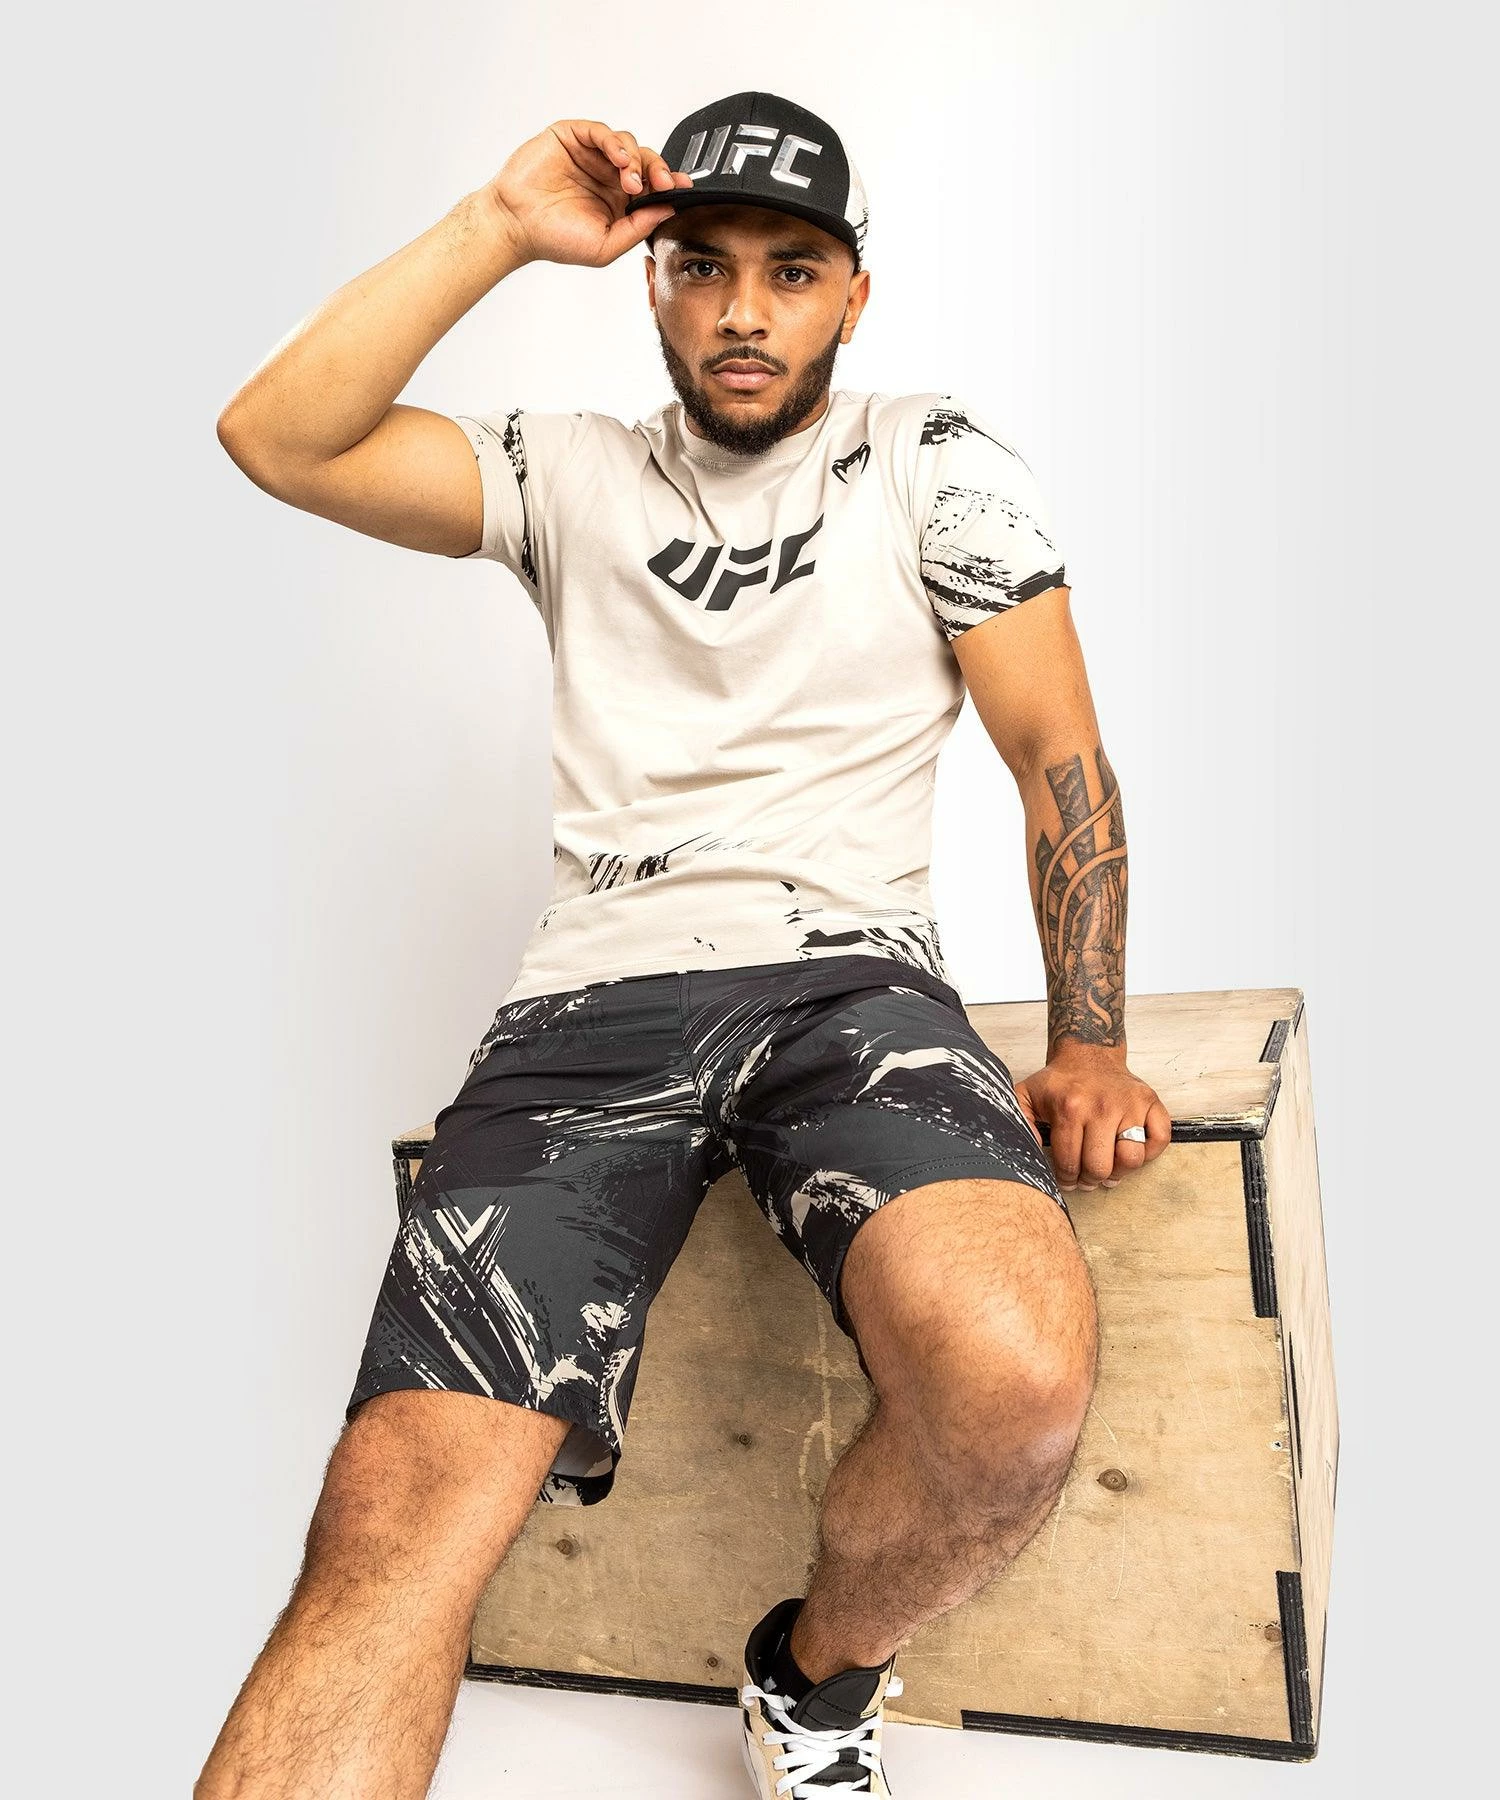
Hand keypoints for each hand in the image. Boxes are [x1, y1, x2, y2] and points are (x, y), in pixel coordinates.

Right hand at [483, 119, 692, 269]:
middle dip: (659, 171)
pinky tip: (620, 160)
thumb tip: (668, 210)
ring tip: (631, 181)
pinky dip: (614, 142)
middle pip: (646, 161)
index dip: (670, 184)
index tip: (685, 187)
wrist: (516, 225)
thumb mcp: (606, 246)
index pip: (652, 187)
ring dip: (637, 160)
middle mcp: (607, 175)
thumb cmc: (555, 239)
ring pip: (627, 144)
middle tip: (663, 184)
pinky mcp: (572, 137)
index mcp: (619, 201)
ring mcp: (590, 155)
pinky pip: (601, 132)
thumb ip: (638, 228)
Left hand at [1013, 1044, 1170, 1191]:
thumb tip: (1029, 1151)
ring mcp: (1130, 1104)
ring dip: (1119, 1172)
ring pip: (1131, 1159)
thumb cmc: (1060, 1082)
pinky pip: (1159, 1140)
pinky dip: (1149, 1153)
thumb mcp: (1027, 1095)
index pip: (1070, 1163)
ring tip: (1108, 1168)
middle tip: (1086, 1177)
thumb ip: (1018, 1121)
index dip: (1066, 1179)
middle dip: (1090, 1180)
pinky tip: (1129, 1151)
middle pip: (1100, 1167)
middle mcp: (1102, 1106)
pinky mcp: (1151, 1102)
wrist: (1089, 1054)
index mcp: (1070, 1107)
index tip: (1067, 1179)